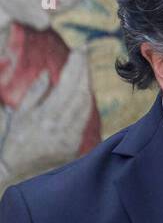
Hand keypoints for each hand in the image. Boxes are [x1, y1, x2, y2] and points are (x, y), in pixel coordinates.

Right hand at [0, 49, 92, 182]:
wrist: (17, 172)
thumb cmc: (14, 141)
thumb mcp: (18, 115)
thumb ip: (34, 93)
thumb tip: (48, 73)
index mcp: (43, 118)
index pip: (67, 85)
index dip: (76, 66)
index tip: (79, 51)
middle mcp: (59, 127)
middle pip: (80, 92)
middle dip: (83, 71)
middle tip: (84, 54)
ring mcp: (69, 137)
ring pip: (86, 104)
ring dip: (87, 84)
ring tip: (84, 69)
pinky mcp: (75, 145)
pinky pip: (85, 118)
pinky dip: (86, 102)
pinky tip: (84, 90)